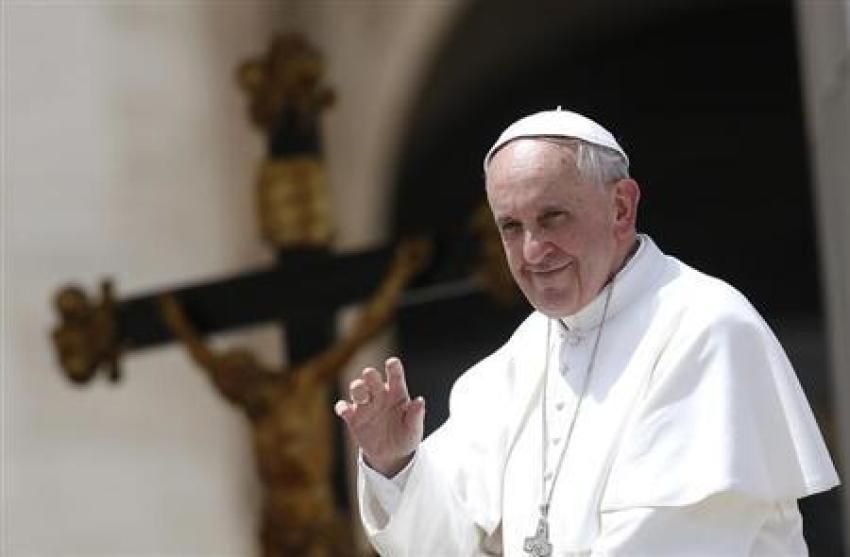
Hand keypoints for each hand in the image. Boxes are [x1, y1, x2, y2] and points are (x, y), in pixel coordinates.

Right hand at [335, 357, 424, 476]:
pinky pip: (343, 408)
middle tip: (370, 375)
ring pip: (357, 389)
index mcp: (397, 392)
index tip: (391, 363)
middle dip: (370, 375)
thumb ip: (416, 415)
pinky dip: (342, 407)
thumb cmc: (406, 436)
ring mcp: (366, 405)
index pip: (395, 375)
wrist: (392, 455)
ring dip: (357, 388)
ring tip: (362, 396)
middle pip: (371, 377)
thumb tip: (420, 401)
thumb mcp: (414, 429)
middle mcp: (380, 394)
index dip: (393, 367)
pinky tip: (345, 410)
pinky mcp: (353, 418)